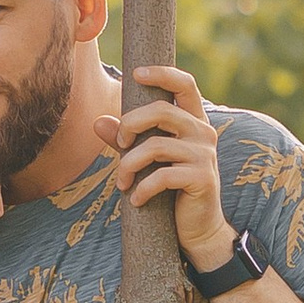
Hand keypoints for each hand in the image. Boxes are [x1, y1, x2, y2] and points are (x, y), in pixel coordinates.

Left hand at [100, 63, 233, 268]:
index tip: (136, 73)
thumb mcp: (146, 160)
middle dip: (130, 125)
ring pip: (155, 145)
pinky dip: (142, 189)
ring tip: (122, 182)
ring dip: (129, 164)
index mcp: (193, 121)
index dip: (162, 74)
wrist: (197, 228)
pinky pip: (161, 176)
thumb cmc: (170, 189)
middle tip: (120, 145)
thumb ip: (126, 140)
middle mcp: (203, 132)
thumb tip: (98, 122)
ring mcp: (205, 155)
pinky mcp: (202, 178)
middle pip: (161, 110)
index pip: (185, 84)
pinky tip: (136, 200)